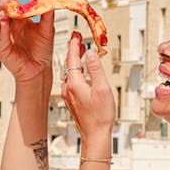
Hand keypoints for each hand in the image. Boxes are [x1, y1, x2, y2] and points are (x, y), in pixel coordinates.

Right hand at [0, 0, 53, 84]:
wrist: (40, 68)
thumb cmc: (42, 50)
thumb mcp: (48, 29)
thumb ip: (47, 14)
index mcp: (18, 19)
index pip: (9, 3)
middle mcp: (9, 26)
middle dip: (2, 4)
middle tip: (9, 2)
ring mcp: (4, 36)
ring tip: (4, 14)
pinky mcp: (1, 48)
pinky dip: (1, 30)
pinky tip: (4, 23)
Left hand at [60, 32, 114, 150]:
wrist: (95, 135)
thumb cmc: (100, 116)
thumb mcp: (102, 88)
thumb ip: (95, 68)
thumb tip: (90, 53)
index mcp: (74, 84)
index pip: (72, 59)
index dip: (74, 45)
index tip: (76, 34)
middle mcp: (67, 89)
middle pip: (69, 65)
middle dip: (74, 51)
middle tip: (78, 39)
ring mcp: (68, 95)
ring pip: (69, 73)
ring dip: (75, 61)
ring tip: (82, 52)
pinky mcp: (71, 100)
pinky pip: (71, 81)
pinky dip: (76, 71)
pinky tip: (82, 71)